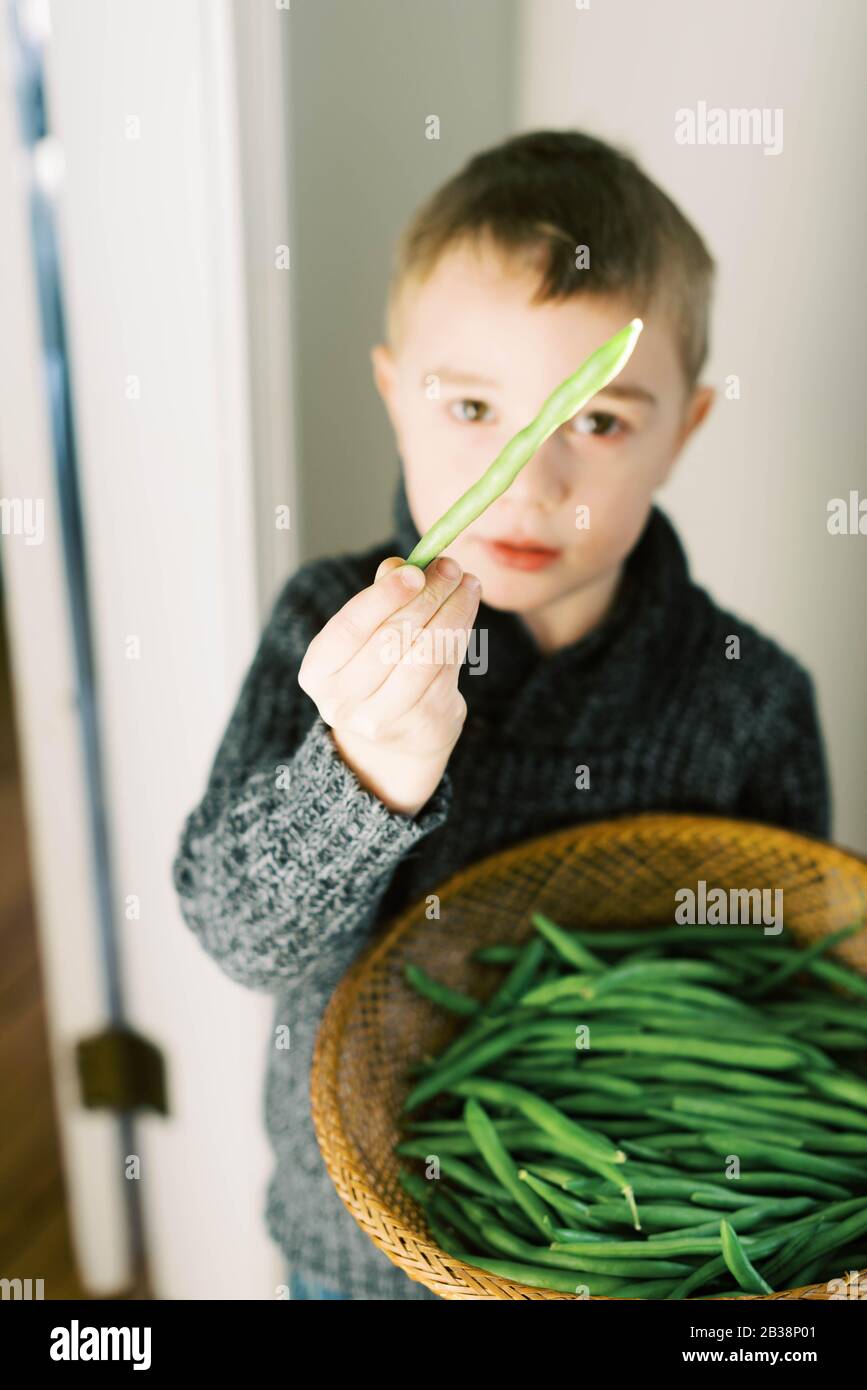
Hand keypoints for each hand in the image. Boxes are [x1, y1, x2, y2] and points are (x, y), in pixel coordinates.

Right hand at [297, 554, 480, 815]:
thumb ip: (379, 598)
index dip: (383, 597)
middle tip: (450, 568)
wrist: (394, 735)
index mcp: (318, 673)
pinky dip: (461, 634)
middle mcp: (343, 702)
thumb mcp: (365, 635)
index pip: (349, 628)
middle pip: (392, 640)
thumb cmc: (376, 668)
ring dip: (452, 612)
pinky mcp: (422, 724)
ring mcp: (383, 719)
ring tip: (466, 583)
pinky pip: (447, 669)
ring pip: (425, 655)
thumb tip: (399, 565)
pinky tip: (466, 609)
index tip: (415, 570)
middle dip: (427, 597)